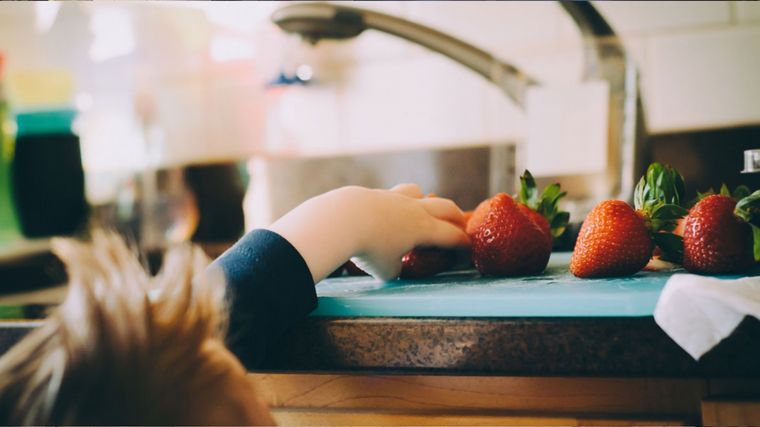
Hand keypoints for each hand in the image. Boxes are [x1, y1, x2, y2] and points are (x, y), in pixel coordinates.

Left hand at [268, 184, 468, 281]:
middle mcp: (414, 210)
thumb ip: (395, 269)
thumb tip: (393, 267)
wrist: (342, 220)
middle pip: (445, 207)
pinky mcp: (375, 194)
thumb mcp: (386, 271)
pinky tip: (387, 213)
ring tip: (423, 211)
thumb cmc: (368, 249)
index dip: (463, 245)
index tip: (468, 250)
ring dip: (426, 201)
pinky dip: (397, 203)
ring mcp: (394, 198)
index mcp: (424, 229)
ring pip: (418, 193)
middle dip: (456, 217)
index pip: (452, 236)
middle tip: (460, 225)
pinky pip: (393, 195)